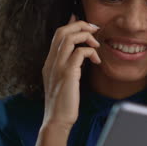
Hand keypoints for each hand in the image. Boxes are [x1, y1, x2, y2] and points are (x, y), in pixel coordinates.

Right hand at [41, 14, 100, 128]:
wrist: (56, 121)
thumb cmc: (62, 104)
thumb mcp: (62, 82)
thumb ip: (68, 67)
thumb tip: (80, 55)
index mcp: (49, 63)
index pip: (57, 35)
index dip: (71, 25)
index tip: (85, 24)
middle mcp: (51, 62)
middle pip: (62, 31)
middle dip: (80, 25)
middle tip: (94, 29)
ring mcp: (57, 67)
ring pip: (69, 37)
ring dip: (86, 36)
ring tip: (96, 44)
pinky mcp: (67, 74)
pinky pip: (80, 53)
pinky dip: (90, 52)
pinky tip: (97, 60)